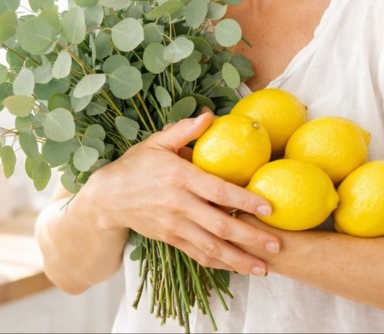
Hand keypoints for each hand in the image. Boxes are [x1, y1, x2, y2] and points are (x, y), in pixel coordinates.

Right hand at [80, 112, 280, 275]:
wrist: (106, 199)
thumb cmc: (136, 166)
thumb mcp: (156, 142)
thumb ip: (184, 130)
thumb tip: (210, 115)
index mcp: (180, 177)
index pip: (218, 191)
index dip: (245, 201)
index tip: (268, 208)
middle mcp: (179, 205)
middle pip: (220, 226)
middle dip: (251, 237)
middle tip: (277, 244)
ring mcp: (174, 226)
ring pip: (211, 248)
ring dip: (239, 259)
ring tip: (263, 267)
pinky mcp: (170, 240)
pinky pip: (198, 255)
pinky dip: (219, 263)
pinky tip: (237, 268)